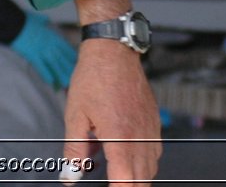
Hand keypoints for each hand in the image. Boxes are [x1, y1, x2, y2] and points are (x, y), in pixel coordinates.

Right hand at [10, 11, 77, 88]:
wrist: (14, 23)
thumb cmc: (25, 20)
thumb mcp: (37, 18)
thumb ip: (43, 20)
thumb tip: (46, 20)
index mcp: (52, 36)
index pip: (66, 48)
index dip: (72, 56)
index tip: (77, 63)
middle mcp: (50, 44)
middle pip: (62, 58)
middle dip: (69, 68)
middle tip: (75, 77)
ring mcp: (42, 50)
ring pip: (54, 64)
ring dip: (61, 74)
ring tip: (66, 83)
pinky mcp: (33, 55)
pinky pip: (41, 67)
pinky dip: (46, 74)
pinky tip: (51, 81)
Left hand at [62, 37, 160, 184]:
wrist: (113, 52)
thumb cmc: (93, 79)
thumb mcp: (75, 115)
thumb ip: (75, 150)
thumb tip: (70, 176)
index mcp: (120, 138)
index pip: (125, 182)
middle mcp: (140, 138)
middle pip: (141, 181)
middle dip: (126, 186)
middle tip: (110, 180)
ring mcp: (151, 132)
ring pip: (150, 170)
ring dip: (134, 176)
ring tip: (112, 169)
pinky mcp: (155, 125)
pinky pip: (154, 154)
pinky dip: (142, 162)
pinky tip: (125, 155)